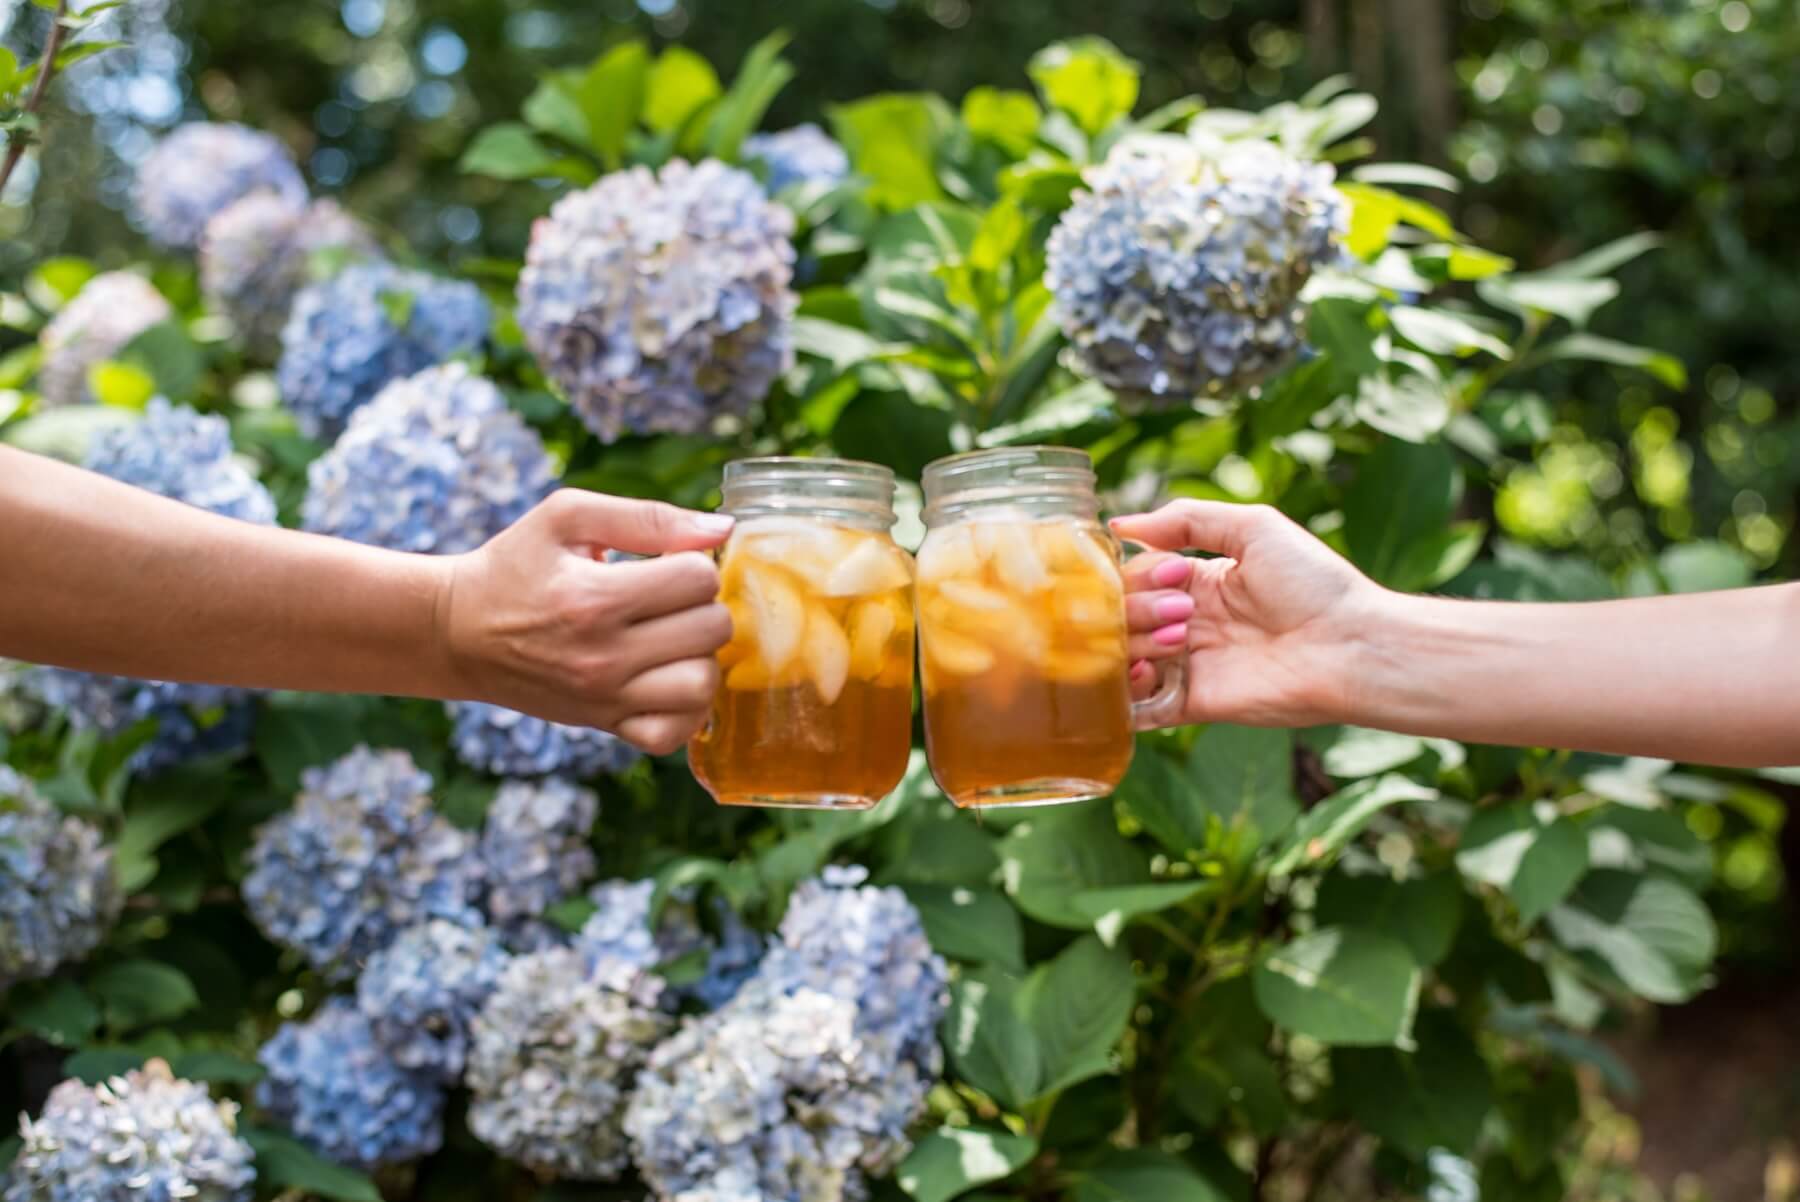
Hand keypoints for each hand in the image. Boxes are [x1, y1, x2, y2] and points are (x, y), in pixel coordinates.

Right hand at [439, 489, 734, 754]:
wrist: (458, 633)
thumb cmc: (514, 566)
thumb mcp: (566, 518)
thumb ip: (646, 516)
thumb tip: (721, 528)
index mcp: (594, 597)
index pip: (698, 578)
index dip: (693, 561)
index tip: (665, 563)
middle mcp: (603, 656)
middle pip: (712, 630)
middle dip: (702, 604)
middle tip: (673, 599)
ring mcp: (605, 698)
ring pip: (702, 685)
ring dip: (701, 655)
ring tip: (674, 637)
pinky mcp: (604, 725)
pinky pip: (673, 734)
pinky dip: (685, 709)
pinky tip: (669, 677)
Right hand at [1111, 500, 1379, 728]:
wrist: (1351, 648)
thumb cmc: (1314, 584)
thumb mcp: (1254, 528)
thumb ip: (1187, 519)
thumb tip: (1121, 524)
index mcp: (1199, 582)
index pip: (1137, 574)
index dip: (1142, 572)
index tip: (1177, 574)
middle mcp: (1187, 623)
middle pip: (1123, 614)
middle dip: (1138, 607)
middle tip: (1183, 611)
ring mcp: (1188, 665)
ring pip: (1122, 654)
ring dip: (1136, 640)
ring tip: (1178, 638)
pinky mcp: (1191, 704)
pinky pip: (1137, 706)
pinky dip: (1125, 689)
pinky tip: (1145, 670)